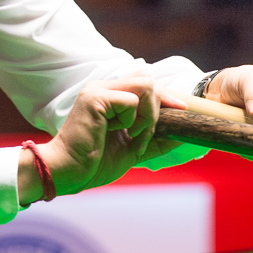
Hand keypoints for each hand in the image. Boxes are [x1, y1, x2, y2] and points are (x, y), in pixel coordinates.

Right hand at [20, 76, 186, 203]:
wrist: (68, 172)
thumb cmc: (94, 162)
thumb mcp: (132, 149)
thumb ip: (155, 139)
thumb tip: (183, 134)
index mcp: (108, 96)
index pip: (144, 83)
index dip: (165, 96)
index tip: (181, 111)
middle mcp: (102, 87)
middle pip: (148, 79)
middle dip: (158, 107)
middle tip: (144, 135)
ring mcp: (98, 90)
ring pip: (145, 85)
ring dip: (148, 114)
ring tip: (134, 136)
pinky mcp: (96, 98)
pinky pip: (132, 100)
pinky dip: (134, 120)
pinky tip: (121, 134)